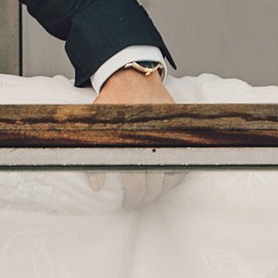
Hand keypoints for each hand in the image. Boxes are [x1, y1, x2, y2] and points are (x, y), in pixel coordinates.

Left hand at [88, 65, 175, 204]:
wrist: (132, 74)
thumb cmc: (112, 99)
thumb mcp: (97, 125)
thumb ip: (95, 156)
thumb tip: (97, 186)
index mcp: (130, 139)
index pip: (135, 177)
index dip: (133, 196)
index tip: (128, 204)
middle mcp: (151, 138)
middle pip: (153, 180)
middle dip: (145, 196)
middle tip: (137, 202)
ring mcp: (167, 134)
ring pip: (168, 173)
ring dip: (160, 188)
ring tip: (151, 193)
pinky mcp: (178, 128)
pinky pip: (183, 158)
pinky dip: (176, 172)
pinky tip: (168, 178)